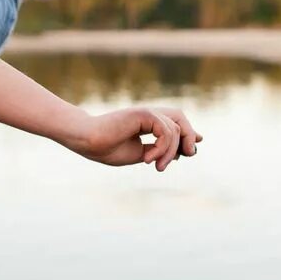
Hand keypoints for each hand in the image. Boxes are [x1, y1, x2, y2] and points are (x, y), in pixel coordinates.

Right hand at [69, 107, 202, 171]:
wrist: (88, 142)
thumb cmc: (107, 149)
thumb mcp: (141, 153)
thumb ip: (160, 150)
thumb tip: (183, 152)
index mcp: (147, 122)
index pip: (175, 122)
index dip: (188, 133)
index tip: (192, 150)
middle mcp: (148, 115)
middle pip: (180, 118)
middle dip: (188, 137)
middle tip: (188, 155)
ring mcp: (145, 113)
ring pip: (173, 129)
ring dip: (170, 152)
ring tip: (157, 167)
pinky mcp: (142, 114)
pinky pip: (165, 130)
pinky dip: (162, 148)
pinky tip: (147, 159)